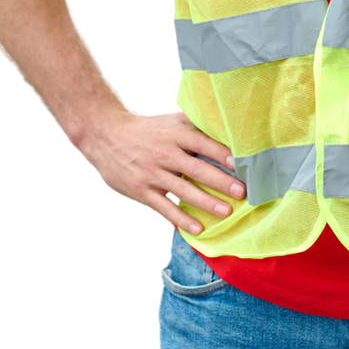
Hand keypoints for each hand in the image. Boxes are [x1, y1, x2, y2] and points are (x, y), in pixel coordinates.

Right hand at [79, 110, 244, 234]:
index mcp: (176, 134)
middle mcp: (166, 153)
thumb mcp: (170, 120)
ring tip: (226, 212)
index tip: (242, 164)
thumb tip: (224, 126)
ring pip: (184, 190)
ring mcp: (153, 173)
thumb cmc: (147, 128)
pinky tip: (197, 228)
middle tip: (242, 192)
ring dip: (206, 202)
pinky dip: (181, 218)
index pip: (204, 143)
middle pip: (198, 169)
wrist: (106, 136)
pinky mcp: (142, 190)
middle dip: (221, 181)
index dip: (223, 154)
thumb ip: (195, 124)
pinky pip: (164, 207)